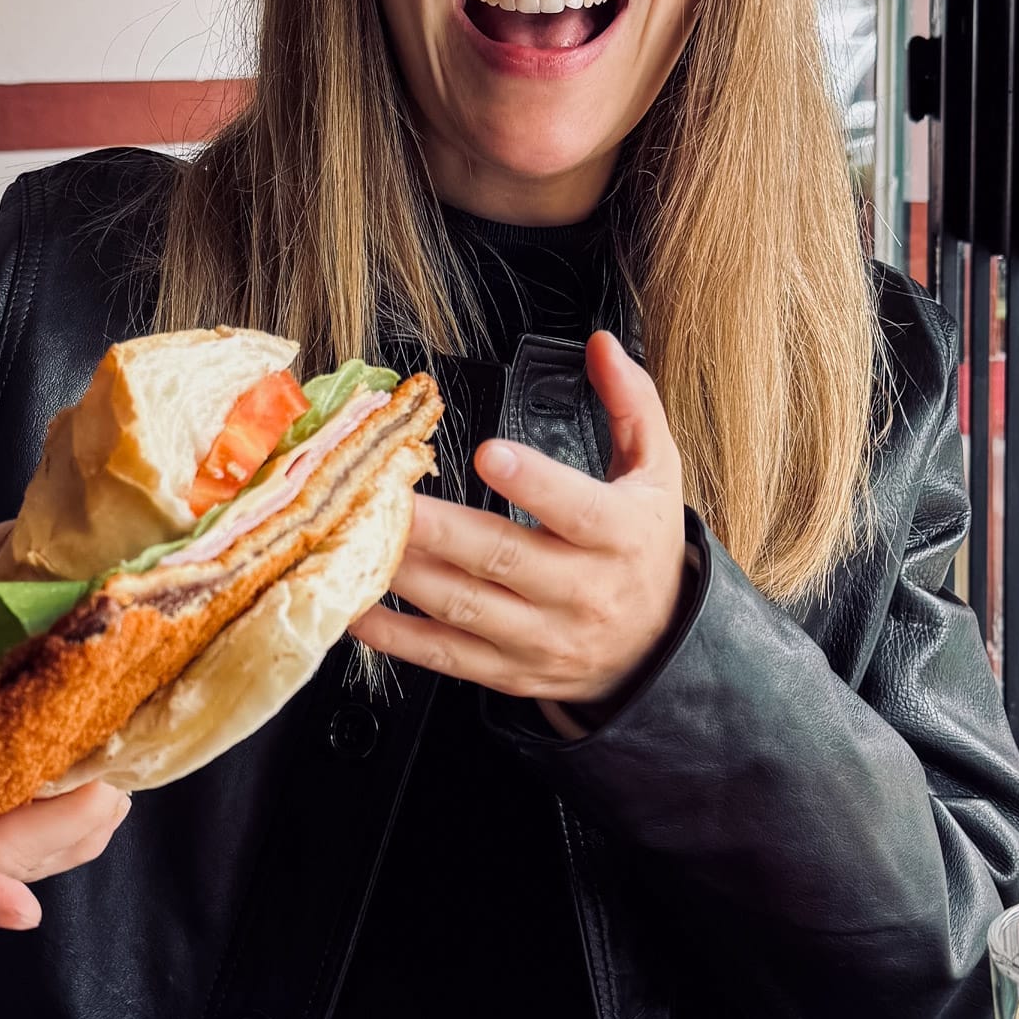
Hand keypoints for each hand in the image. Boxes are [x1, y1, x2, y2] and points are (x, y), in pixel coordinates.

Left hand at [354, 331, 688, 715]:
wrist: (654, 649)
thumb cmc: (644, 551)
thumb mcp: (658, 474)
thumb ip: (633, 406)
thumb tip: (601, 346)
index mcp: (619, 536)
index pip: (578, 510)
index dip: (534, 483)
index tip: (490, 453)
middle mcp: (580, 592)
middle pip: (503, 558)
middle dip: (440, 528)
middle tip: (390, 497)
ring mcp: (541, 638)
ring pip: (464, 607)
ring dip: (406, 574)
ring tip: (360, 539)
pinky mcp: (510, 672)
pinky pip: (446, 657)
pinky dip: (397, 637)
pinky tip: (360, 609)